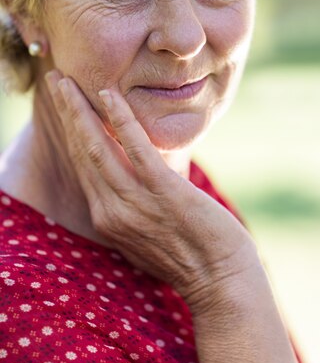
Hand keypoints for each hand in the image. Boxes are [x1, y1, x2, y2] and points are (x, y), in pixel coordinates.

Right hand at [45, 70, 257, 312]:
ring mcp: (135, 203)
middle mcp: (112, 211)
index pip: (83, 166)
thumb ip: (134, 207)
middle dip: (66, 113)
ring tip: (67, 81)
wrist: (221, 282)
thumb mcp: (149, 233)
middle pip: (82, 152)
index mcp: (108, 219)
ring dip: (80, 110)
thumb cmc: (192, 257)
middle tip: (56, 80)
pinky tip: (109, 95)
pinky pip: (135, 149)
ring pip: (97, 148)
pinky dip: (120, 120)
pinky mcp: (163, 193)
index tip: (66, 106)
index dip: (72, 133)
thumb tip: (138, 178)